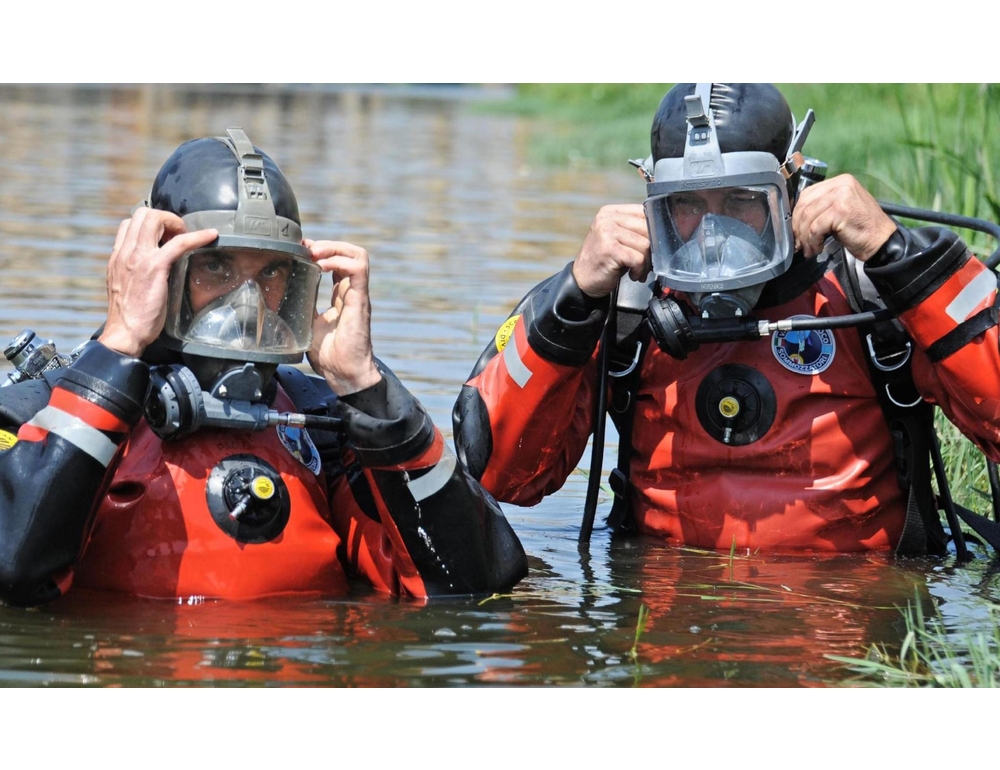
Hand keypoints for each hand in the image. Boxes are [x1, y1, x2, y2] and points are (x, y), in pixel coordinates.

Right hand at [98, 208, 217, 357]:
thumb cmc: (129, 316)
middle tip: (178, 235)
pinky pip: (178, 243)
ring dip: (176, 223)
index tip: (165, 237)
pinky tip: (211, 236)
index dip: (150, 225)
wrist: (124, 332)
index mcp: (118, 257)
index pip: (129, 224)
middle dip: (164, 219)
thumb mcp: (126, 286)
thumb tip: (152, 267)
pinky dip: (197, 236)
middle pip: (142, 214)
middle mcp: (125, 253)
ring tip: (187, 236)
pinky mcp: (154, 267)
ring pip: (154, 219)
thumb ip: (134, 272)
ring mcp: (139, 258)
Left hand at [306, 240, 381, 395]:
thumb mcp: (308, 323)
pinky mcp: (360, 300)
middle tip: (307, 249)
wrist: (344, 372)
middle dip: (328, 244)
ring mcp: (357, 294)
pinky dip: (339, 261)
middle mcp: (352, 292)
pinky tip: (321, 266)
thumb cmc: (329, 354)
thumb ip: (303, 307)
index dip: (322, 251)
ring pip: (358, 255)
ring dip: (334, 248)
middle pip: (351, 253)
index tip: (301, 250)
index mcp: (342, 296)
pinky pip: (357, 269)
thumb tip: (281, 297)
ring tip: (315, 253)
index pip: (338, 263)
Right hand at [572, 204, 650, 297]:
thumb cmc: (605, 260)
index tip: (653, 246)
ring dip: (646, 263)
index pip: (644, 212)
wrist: (582, 280)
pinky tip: (633, 274)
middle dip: (652, 249)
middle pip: (647, 228)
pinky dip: (639, 270)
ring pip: (645, 244)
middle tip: (646, 263)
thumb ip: (634, 229)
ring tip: (638, 270)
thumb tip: (663, 230)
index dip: (654, 230)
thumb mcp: (618, 238)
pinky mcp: (609, 249)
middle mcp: (607, 219)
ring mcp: (607, 233)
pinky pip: (638, 258)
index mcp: (610, 212)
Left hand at [793, 174, 897, 261]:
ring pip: (808, 217)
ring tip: (809, 249)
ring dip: (805, 237)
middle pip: (805, 204)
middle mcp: (841, 185)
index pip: (807, 194)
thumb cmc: (862, 228)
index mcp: (840, 181)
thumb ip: (822, 206)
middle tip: (799, 243)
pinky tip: (817, 248)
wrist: (882, 240)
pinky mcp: (840, 211)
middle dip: (797, 227)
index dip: (797, 214)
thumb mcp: (840, 210)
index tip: (795, 230)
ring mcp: (841, 196)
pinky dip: (813, 241)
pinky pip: (815, 227)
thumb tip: (796, 218)